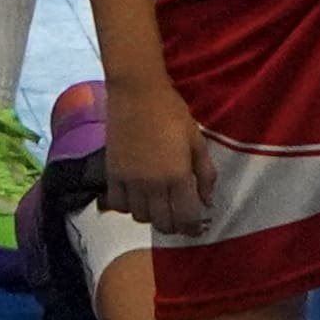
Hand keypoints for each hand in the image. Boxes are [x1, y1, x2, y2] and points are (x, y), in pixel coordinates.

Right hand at [95, 82, 212, 237]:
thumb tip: (207, 202)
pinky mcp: (112, 173)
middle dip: (174, 225)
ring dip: (151, 216)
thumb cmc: (172, 113)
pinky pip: (118, 204)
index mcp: (177, 176)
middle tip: (178, 216)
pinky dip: (129, 207)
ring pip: (140, 217)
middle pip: (163, 224)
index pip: (186, 218)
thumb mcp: (197, 141)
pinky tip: (137, 197)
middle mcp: (153, 184)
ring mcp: (130, 180)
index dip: (193, 228)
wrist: (136, 92)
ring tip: (157, 205)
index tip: (196, 226)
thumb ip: (205, 174)